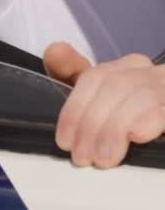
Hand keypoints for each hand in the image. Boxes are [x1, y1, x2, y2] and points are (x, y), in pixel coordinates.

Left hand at [44, 42, 164, 167]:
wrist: (163, 134)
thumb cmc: (133, 121)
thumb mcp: (99, 100)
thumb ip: (74, 75)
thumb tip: (54, 51)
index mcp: (127, 68)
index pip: (95, 77)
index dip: (74, 109)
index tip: (64, 140)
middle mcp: (150, 73)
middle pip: (115, 86)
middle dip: (92, 123)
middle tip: (82, 155)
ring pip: (141, 96)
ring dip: (115, 130)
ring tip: (103, 158)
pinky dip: (150, 120)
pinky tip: (136, 135)